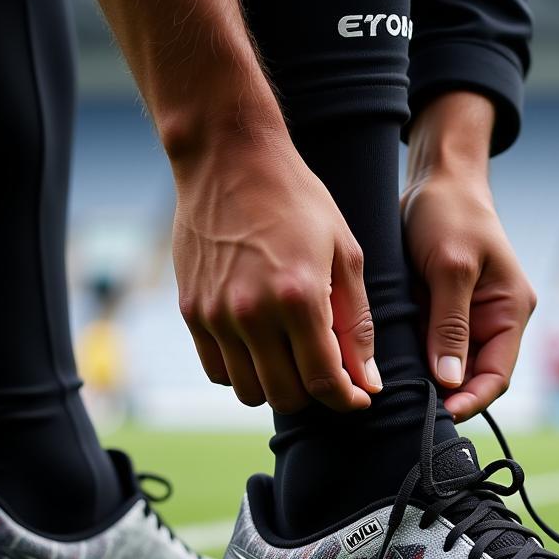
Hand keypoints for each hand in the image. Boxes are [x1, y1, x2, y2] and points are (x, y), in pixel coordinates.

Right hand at [173, 133, 380, 413]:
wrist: (228, 159)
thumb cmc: (298, 201)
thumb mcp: (346, 254)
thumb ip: (357, 323)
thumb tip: (368, 381)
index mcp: (298, 297)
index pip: (323, 381)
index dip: (347, 399)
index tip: (359, 397)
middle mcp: (252, 313)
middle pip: (286, 396)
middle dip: (315, 395)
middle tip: (328, 373)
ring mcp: (215, 314)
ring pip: (248, 391)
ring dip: (276, 386)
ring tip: (292, 358)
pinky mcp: (191, 311)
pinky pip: (217, 370)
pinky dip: (243, 371)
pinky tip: (261, 346)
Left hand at [402, 171, 535, 421]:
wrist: (437, 179)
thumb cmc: (451, 213)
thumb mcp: (451, 265)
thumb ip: (450, 323)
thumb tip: (449, 380)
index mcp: (510, 312)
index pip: (496, 375)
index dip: (471, 401)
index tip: (439, 416)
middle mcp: (491, 321)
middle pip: (472, 378)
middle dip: (445, 398)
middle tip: (409, 414)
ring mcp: (465, 318)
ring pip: (447, 367)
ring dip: (425, 382)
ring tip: (396, 399)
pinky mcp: (439, 311)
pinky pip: (428, 348)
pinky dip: (412, 362)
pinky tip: (389, 373)